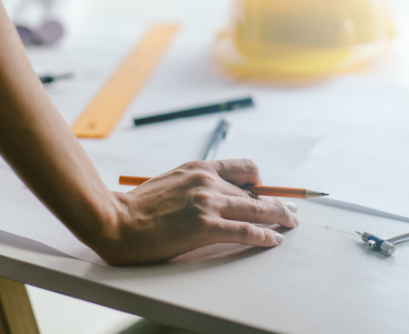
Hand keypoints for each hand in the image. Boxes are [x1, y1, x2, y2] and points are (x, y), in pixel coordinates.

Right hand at [97, 159, 299, 264]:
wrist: (115, 220)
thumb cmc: (137, 207)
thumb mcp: (170, 183)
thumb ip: (194, 186)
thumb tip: (214, 199)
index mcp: (198, 168)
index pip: (242, 169)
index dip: (261, 182)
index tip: (268, 192)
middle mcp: (207, 182)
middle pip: (254, 192)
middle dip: (277, 202)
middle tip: (292, 210)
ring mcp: (207, 203)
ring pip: (256, 208)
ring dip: (280, 216)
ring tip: (291, 224)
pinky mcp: (205, 227)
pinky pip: (246, 230)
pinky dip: (264, 235)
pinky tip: (273, 239)